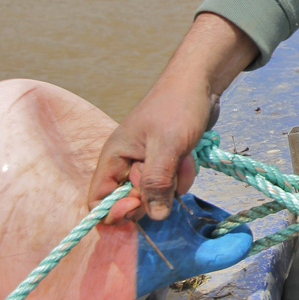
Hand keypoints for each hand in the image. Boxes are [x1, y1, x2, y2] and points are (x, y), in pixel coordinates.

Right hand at [87, 13, 257, 222]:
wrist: (200, 82)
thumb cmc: (178, 107)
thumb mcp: (167, 146)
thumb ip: (157, 182)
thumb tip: (155, 216)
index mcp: (114, 158)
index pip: (98, 201)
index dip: (115, 211)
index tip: (139, 204)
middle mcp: (127, 164)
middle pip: (132, 203)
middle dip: (155, 193)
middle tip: (168, 171)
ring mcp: (147, 164)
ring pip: (157, 195)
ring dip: (174, 182)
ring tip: (183, 156)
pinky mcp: (166, 163)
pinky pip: (172, 184)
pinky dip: (183, 174)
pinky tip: (190, 154)